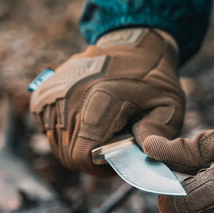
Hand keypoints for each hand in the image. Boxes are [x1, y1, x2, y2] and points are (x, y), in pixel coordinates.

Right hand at [30, 28, 184, 176]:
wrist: (131, 43)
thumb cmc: (151, 78)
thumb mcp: (168, 104)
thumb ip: (158, 132)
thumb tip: (141, 151)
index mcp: (101, 100)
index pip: (81, 155)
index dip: (97, 168)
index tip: (113, 162)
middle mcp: (70, 96)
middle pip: (67, 153)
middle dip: (89, 159)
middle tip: (109, 145)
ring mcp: (53, 93)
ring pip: (55, 142)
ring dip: (75, 144)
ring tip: (99, 130)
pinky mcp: (44, 92)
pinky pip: (46, 127)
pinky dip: (61, 131)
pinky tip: (82, 120)